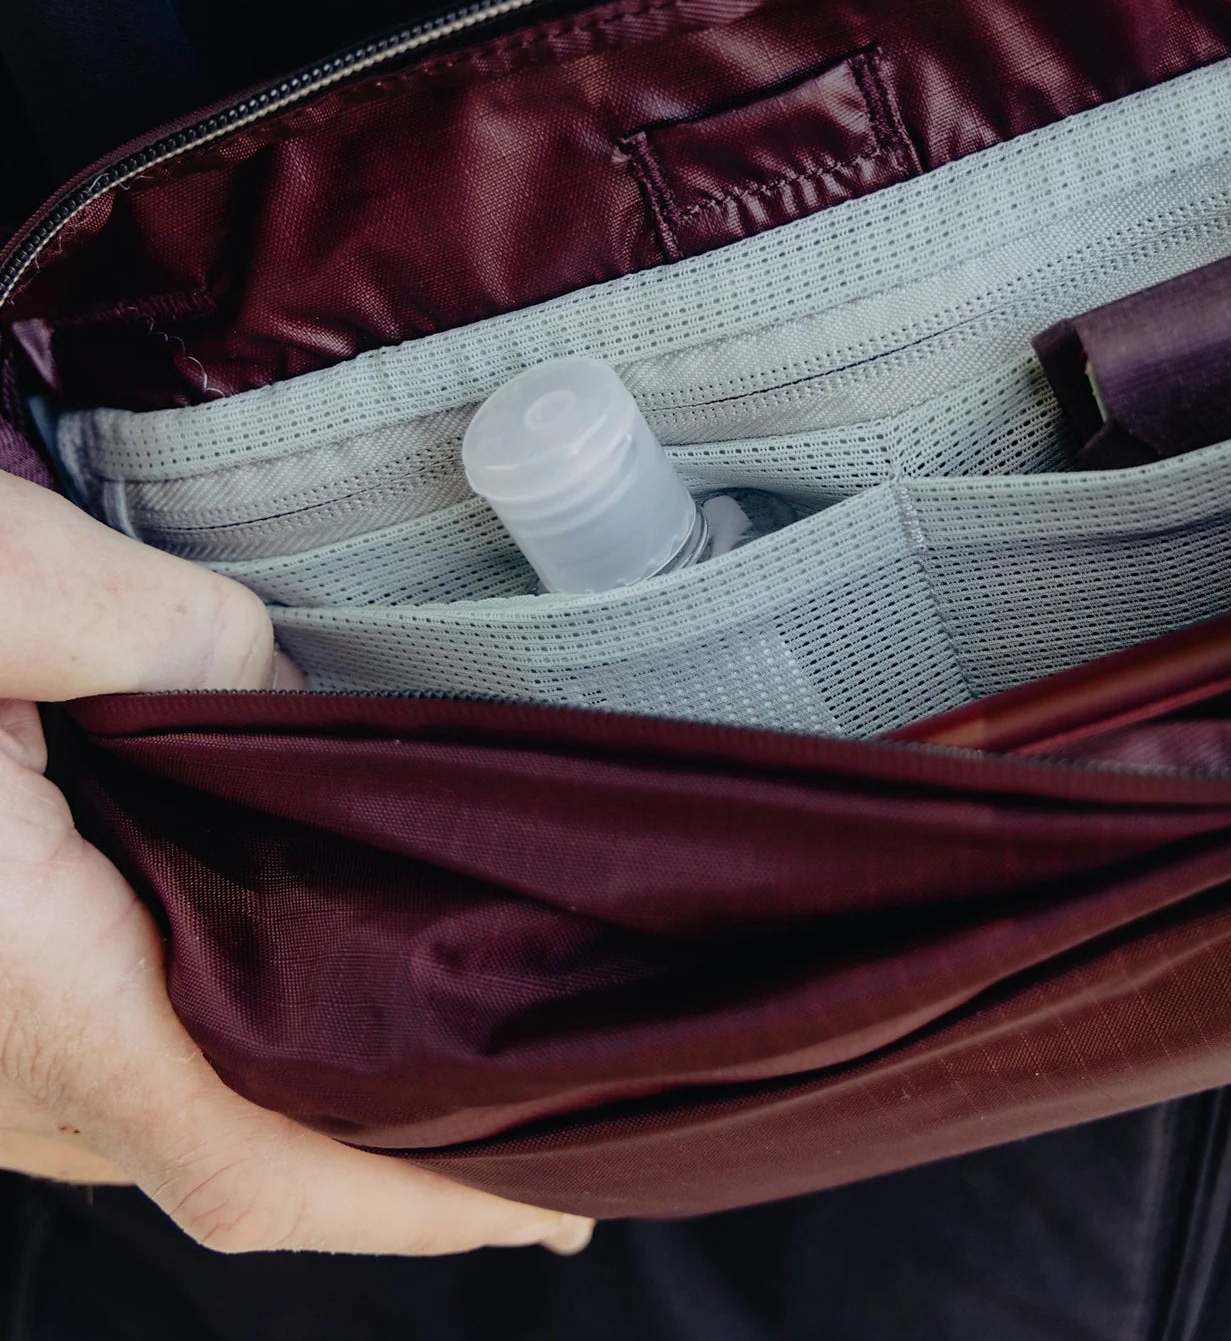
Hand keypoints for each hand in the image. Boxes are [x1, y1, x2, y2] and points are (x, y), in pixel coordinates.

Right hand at [0, 471, 594, 1253]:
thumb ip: (167, 639)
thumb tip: (277, 693)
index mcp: (13, 988)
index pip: (249, 1155)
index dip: (411, 1202)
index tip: (542, 1212)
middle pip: (227, 1164)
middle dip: (395, 1176)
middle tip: (554, 1138)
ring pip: (165, 1128)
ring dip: (313, 1128)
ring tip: (457, 1087)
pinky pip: (110, 1078)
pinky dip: (225, 1071)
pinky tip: (293, 1015)